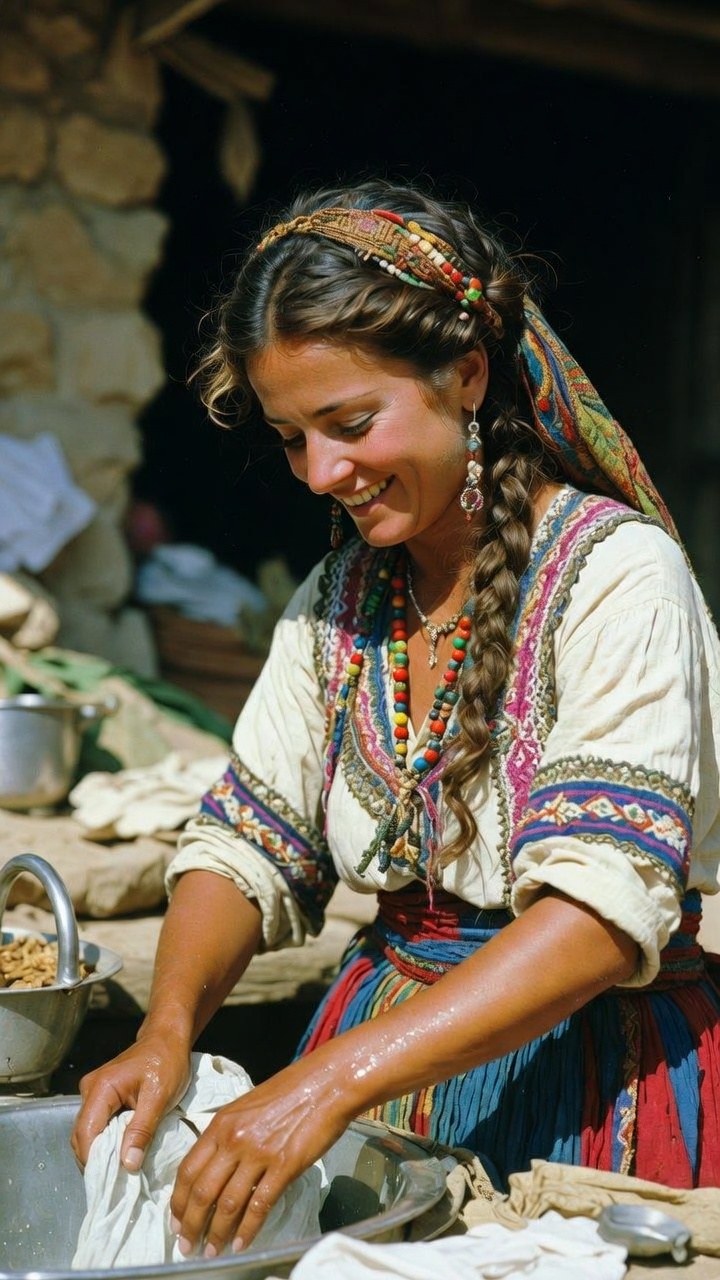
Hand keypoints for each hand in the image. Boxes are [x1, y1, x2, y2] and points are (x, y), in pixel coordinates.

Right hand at [70, 1028, 191, 1171]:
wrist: (168, 1036)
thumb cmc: (167, 1061)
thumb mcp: (159, 1097)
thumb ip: (142, 1129)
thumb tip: (127, 1165)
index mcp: (101, 1088)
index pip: (86, 1134)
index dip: (94, 1161)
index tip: (110, 1183)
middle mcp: (90, 1090)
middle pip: (82, 1136)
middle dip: (96, 1161)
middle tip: (116, 1183)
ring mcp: (94, 1093)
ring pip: (88, 1132)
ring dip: (101, 1153)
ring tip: (119, 1173)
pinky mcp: (102, 1096)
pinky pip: (98, 1125)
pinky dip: (106, 1141)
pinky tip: (121, 1154)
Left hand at [169, 1054, 353, 1257]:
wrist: (326, 1083)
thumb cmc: (289, 1090)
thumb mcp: (246, 1107)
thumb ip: (228, 1135)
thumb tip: (215, 1168)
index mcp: (221, 1124)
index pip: (187, 1170)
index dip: (178, 1201)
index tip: (176, 1221)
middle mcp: (234, 1139)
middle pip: (202, 1191)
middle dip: (191, 1224)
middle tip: (187, 1245)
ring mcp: (259, 1153)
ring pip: (228, 1203)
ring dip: (217, 1233)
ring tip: (213, 1251)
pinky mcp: (284, 1165)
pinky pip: (260, 1204)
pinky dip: (249, 1229)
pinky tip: (242, 1243)